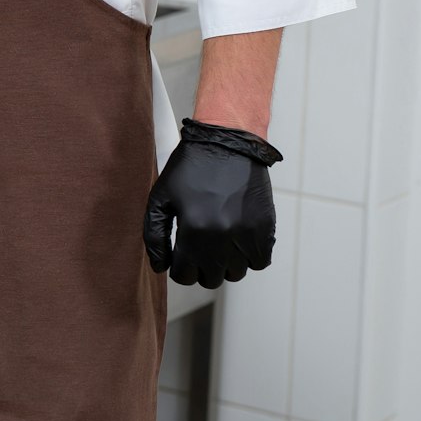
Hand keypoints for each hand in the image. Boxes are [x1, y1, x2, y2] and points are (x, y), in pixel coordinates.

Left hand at [143, 118, 282, 287]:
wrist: (228, 142)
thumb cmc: (191, 167)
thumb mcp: (160, 197)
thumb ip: (154, 235)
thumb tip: (159, 266)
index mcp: (194, 228)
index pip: (185, 274)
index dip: (178, 270)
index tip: (179, 260)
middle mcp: (223, 235)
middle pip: (211, 278)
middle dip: (199, 270)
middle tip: (196, 252)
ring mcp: (248, 233)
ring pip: (236, 272)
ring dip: (224, 265)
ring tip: (216, 244)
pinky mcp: (266, 227)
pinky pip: (260, 261)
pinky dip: (248, 258)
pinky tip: (236, 242)